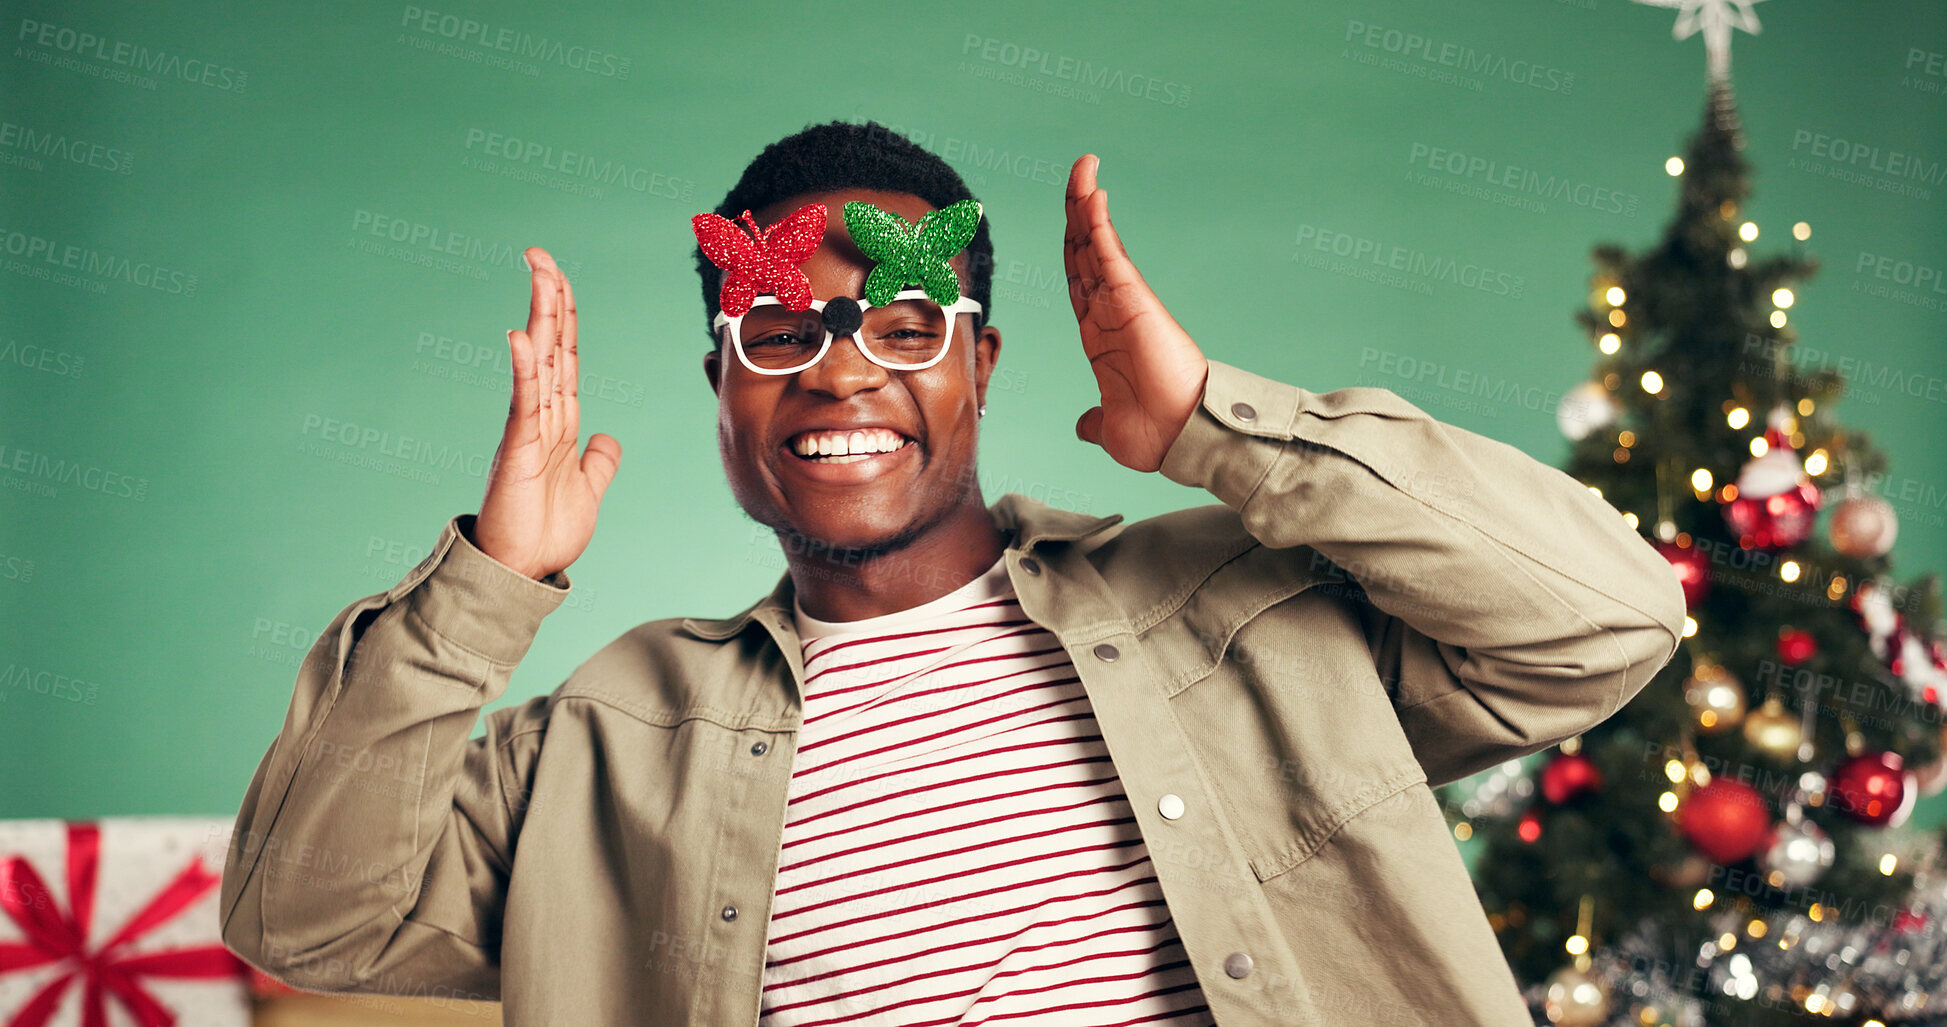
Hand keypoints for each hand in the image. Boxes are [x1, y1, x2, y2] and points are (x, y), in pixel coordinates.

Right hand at [472, 247, 621, 580]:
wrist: (523, 572)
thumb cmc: (546, 533)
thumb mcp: (588, 490)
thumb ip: (599, 462)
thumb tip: (608, 439)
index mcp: (560, 421)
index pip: (565, 356)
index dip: (564, 316)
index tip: (557, 275)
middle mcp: (543, 416)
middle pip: (549, 346)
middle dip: (548, 299)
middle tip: (539, 254)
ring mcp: (528, 429)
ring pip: (538, 362)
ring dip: (540, 318)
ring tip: (538, 274)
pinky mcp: (518, 450)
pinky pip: (524, 403)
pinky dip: (523, 369)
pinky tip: (520, 337)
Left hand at [1063, 153, 1209, 472]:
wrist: (1178, 439)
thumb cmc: (1153, 435)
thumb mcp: (1109, 428)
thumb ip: (1094, 421)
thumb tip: (1085, 426)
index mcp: (1100, 335)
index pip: (1079, 278)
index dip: (1072, 247)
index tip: (1069, 219)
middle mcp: (1109, 311)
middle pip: (1084, 250)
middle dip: (1077, 210)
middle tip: (1078, 172)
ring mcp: (1120, 302)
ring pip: (1094, 242)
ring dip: (1084, 202)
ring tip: (1083, 165)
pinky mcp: (1132, 298)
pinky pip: (1107, 253)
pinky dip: (1096, 223)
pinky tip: (1089, 194)